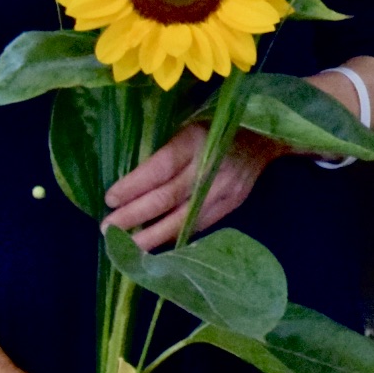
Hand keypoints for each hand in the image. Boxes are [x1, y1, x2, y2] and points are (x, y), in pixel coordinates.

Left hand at [102, 122, 276, 250]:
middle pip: (168, 197)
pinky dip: (175, 236)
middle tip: (107, 229)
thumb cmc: (216, 126)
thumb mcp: (188, 125)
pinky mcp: (231, 204)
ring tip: (126, 247)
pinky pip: (199, 225)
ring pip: (183, 218)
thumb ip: (164, 149)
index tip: (110, 199)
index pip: (160, 168)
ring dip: (152, 235)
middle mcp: (210, 167)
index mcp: (195, 140)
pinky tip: (155, 245)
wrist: (266, 136)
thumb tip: (128, 179)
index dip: (134, 185)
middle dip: (135, 215)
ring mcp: (224, 189)